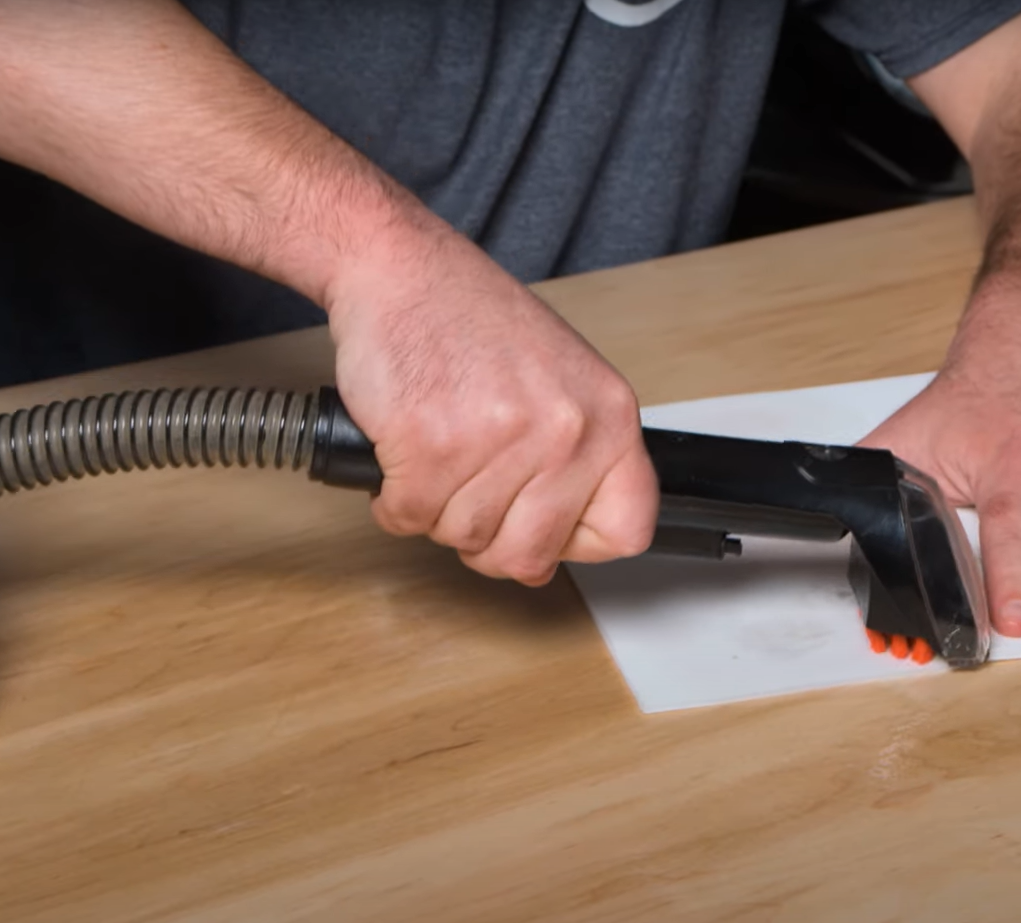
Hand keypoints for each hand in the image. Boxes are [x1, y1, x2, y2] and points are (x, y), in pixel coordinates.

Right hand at [324, 226, 658, 584]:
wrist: (404, 269)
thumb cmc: (474, 321)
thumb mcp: (563, 383)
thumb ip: (574, 461)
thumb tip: (553, 551)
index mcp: (610, 417)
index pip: (625, 531)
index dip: (575, 544)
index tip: (545, 530)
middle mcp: (566, 430)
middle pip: (530, 556)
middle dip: (488, 543)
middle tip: (468, 500)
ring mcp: (500, 438)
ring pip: (464, 537)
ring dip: (436, 512)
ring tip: (436, 458)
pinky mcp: (432, 443)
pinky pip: (409, 517)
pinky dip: (394, 501)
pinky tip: (403, 457)